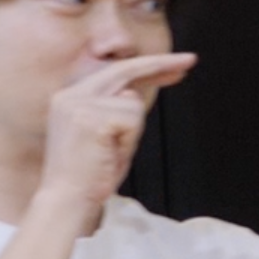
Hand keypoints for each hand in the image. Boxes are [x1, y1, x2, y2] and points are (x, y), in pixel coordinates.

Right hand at [37, 54, 194, 214]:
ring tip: (111, 152)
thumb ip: (114, 109)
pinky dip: (130, 140)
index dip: (147, 67)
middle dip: (161, 64)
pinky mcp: (91, 117)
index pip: (114, 73)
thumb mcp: (104, 133)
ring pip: (132, 102)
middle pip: (124, 70)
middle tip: (190, 60)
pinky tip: (110, 153)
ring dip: (132, 132)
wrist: (68, 198)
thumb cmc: (89, 173)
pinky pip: (132, 119)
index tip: (175, 63)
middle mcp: (70, 95)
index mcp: (70, 97)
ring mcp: (78, 104)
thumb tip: (134, 92)